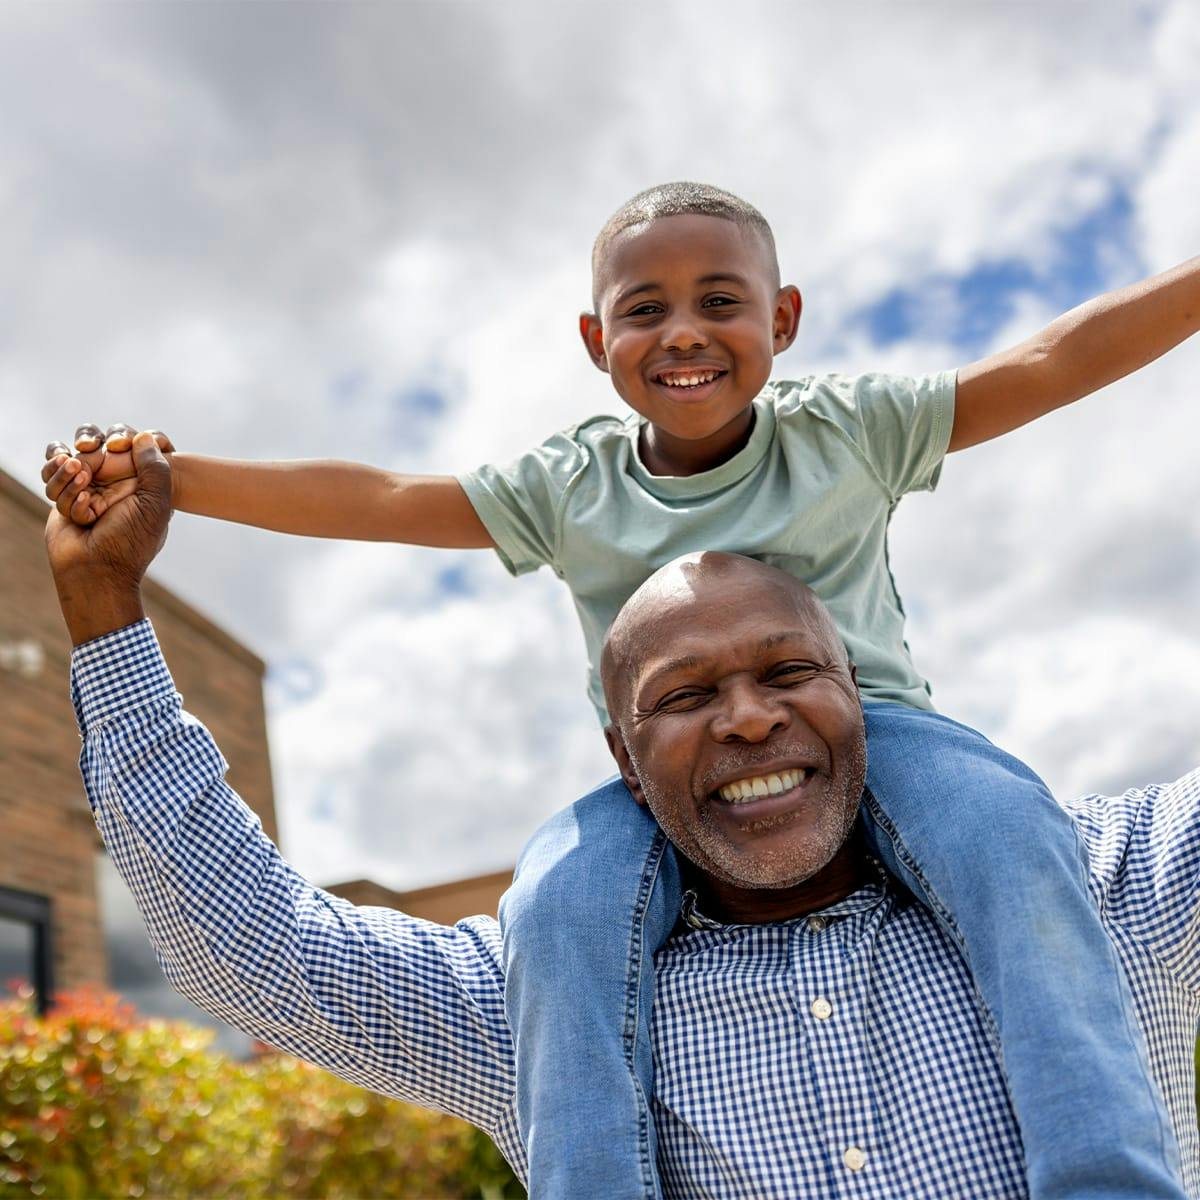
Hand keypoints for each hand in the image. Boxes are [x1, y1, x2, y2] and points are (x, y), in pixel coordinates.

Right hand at [45, 432, 174, 645]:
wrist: (95, 571)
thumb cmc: (129, 541)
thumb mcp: (155, 504)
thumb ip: (155, 468)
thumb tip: (145, 436)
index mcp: (141, 480)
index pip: (132, 442)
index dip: (123, 437)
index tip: (120, 444)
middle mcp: (114, 482)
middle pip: (97, 441)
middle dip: (90, 442)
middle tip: (88, 452)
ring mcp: (88, 488)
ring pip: (70, 455)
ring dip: (70, 468)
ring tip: (79, 478)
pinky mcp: (64, 496)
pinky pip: (54, 474)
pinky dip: (60, 483)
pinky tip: (77, 502)